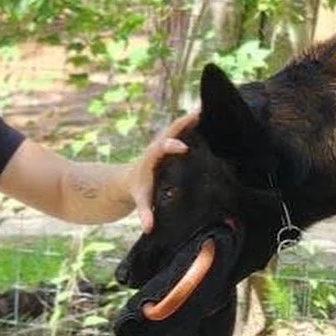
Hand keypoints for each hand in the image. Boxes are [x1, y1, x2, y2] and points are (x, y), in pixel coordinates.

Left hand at [129, 110, 198, 231]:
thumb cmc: (137, 190)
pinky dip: (192, 123)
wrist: (128, 180)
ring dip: (190, 118)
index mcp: (151, 158)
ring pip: (176, 126)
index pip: (160, 148)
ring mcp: (163, 141)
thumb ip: (144, 212)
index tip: (183, 147)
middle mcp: (157, 145)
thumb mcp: (140, 200)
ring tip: (206, 107)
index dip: (171, 146)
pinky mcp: (169, 142)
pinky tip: (207, 115)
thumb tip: (148, 227)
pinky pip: (181, 130)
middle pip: (170, 130)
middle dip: (183, 122)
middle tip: (199, 113)